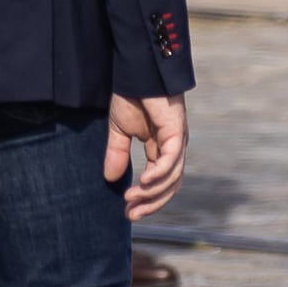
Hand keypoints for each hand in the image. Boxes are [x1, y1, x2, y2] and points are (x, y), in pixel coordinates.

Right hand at [104, 93, 187, 219]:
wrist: (137, 71)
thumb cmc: (131, 96)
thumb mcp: (119, 131)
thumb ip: (117, 154)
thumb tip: (110, 179)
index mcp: (161, 148)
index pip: (161, 182)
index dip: (146, 199)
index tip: (127, 211)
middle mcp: (173, 147)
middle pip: (171, 184)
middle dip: (152, 203)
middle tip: (131, 215)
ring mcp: (177, 139)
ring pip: (172, 175)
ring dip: (152, 191)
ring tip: (130, 198)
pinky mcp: (176, 130)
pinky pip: (171, 158)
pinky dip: (160, 173)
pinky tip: (144, 181)